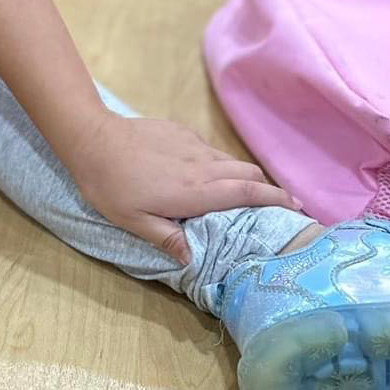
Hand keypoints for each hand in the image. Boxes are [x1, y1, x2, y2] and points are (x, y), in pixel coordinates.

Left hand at [66, 112, 300, 263]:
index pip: (247, 193)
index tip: (297, 207)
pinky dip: (219, 163)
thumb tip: (192, 258)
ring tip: (246, 193)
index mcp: (195, 191)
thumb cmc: (110, 186)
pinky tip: (207, 173)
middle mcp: (201, 166)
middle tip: (279, 205)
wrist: (92, 139)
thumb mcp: (134, 221)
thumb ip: (166, 238)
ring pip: (229, 160)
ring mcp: (191, 145)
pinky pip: (209, 150)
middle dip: (268, 188)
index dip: (276, 199)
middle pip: (248, 174)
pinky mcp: (180, 131)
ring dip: (244, 176)